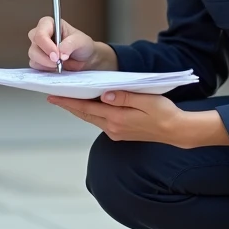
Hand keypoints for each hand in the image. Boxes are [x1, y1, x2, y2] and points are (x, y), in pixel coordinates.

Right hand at [28, 17, 111, 71]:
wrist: (85, 58)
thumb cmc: (82, 44)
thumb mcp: (80, 41)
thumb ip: (70, 44)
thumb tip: (60, 52)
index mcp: (49, 23)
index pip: (40, 33)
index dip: (47, 45)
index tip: (57, 55)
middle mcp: (41, 33)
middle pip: (34, 44)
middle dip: (45, 56)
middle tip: (58, 61)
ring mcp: (38, 46)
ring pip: (33, 55)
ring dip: (45, 63)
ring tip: (58, 64)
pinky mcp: (37, 59)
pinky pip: (35, 64)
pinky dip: (44, 68)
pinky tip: (54, 67)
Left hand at [47, 90, 187, 145]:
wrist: (176, 130)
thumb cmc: (164, 113)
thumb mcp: (145, 100)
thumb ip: (123, 97)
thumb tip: (103, 94)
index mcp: (117, 118)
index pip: (86, 108)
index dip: (69, 102)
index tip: (54, 96)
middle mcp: (113, 128)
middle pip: (85, 115)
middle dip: (69, 106)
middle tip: (53, 97)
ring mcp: (116, 132)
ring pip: (91, 118)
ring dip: (79, 110)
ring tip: (67, 100)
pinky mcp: (120, 134)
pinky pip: (100, 121)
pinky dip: (91, 113)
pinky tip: (89, 107)